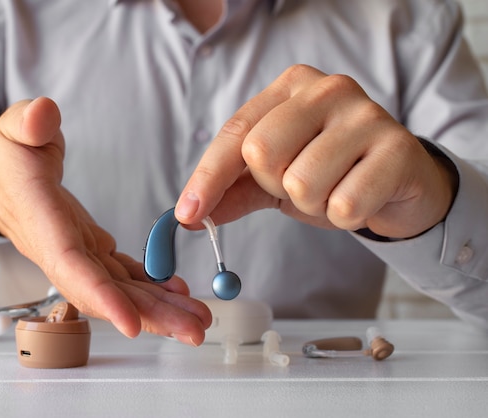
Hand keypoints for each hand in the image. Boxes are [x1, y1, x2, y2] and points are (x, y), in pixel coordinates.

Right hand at [0, 97, 210, 344]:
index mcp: (43, 223)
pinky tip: (180, 293)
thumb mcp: (12, 131)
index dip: (101, 297)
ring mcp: (79, 254)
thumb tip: (42, 114)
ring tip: (199, 319)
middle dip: (149, 315)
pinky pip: (123, 275)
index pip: (71, 266)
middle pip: (107, 292)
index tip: (131, 324)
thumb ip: (26, 125)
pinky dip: (151, 287)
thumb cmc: (6, 157)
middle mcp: (62, 250)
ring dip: (160, 309)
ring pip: (120, 290)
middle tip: (194, 331)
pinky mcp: (92, 249)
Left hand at [175, 65, 457, 238]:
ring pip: (302, 183)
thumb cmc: (332, 174)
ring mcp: (366, 114)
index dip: (207, 178)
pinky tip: (362, 197)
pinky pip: (344, 204)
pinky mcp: (397, 147)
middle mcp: (327, 89)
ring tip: (336, 189)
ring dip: (313, 204)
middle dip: (275, 185)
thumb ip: (233, 191)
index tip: (187, 215)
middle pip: (262, 152)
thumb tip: (190, 215)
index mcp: (290, 87)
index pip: (235, 133)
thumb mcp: (275, 179)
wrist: (399, 184)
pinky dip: (345, 216)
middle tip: (302, 184)